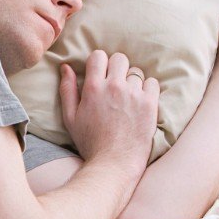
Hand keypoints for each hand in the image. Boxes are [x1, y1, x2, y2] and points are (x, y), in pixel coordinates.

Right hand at [59, 51, 158, 173]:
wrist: (114, 162)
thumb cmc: (90, 141)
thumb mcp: (70, 116)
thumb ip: (67, 89)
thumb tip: (66, 66)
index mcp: (93, 88)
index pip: (99, 56)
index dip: (99, 62)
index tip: (100, 73)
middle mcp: (114, 87)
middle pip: (120, 59)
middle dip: (116, 67)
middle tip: (115, 83)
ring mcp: (134, 94)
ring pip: (136, 72)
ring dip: (132, 80)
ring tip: (127, 96)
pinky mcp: (150, 104)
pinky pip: (152, 83)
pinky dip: (147, 89)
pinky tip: (140, 101)